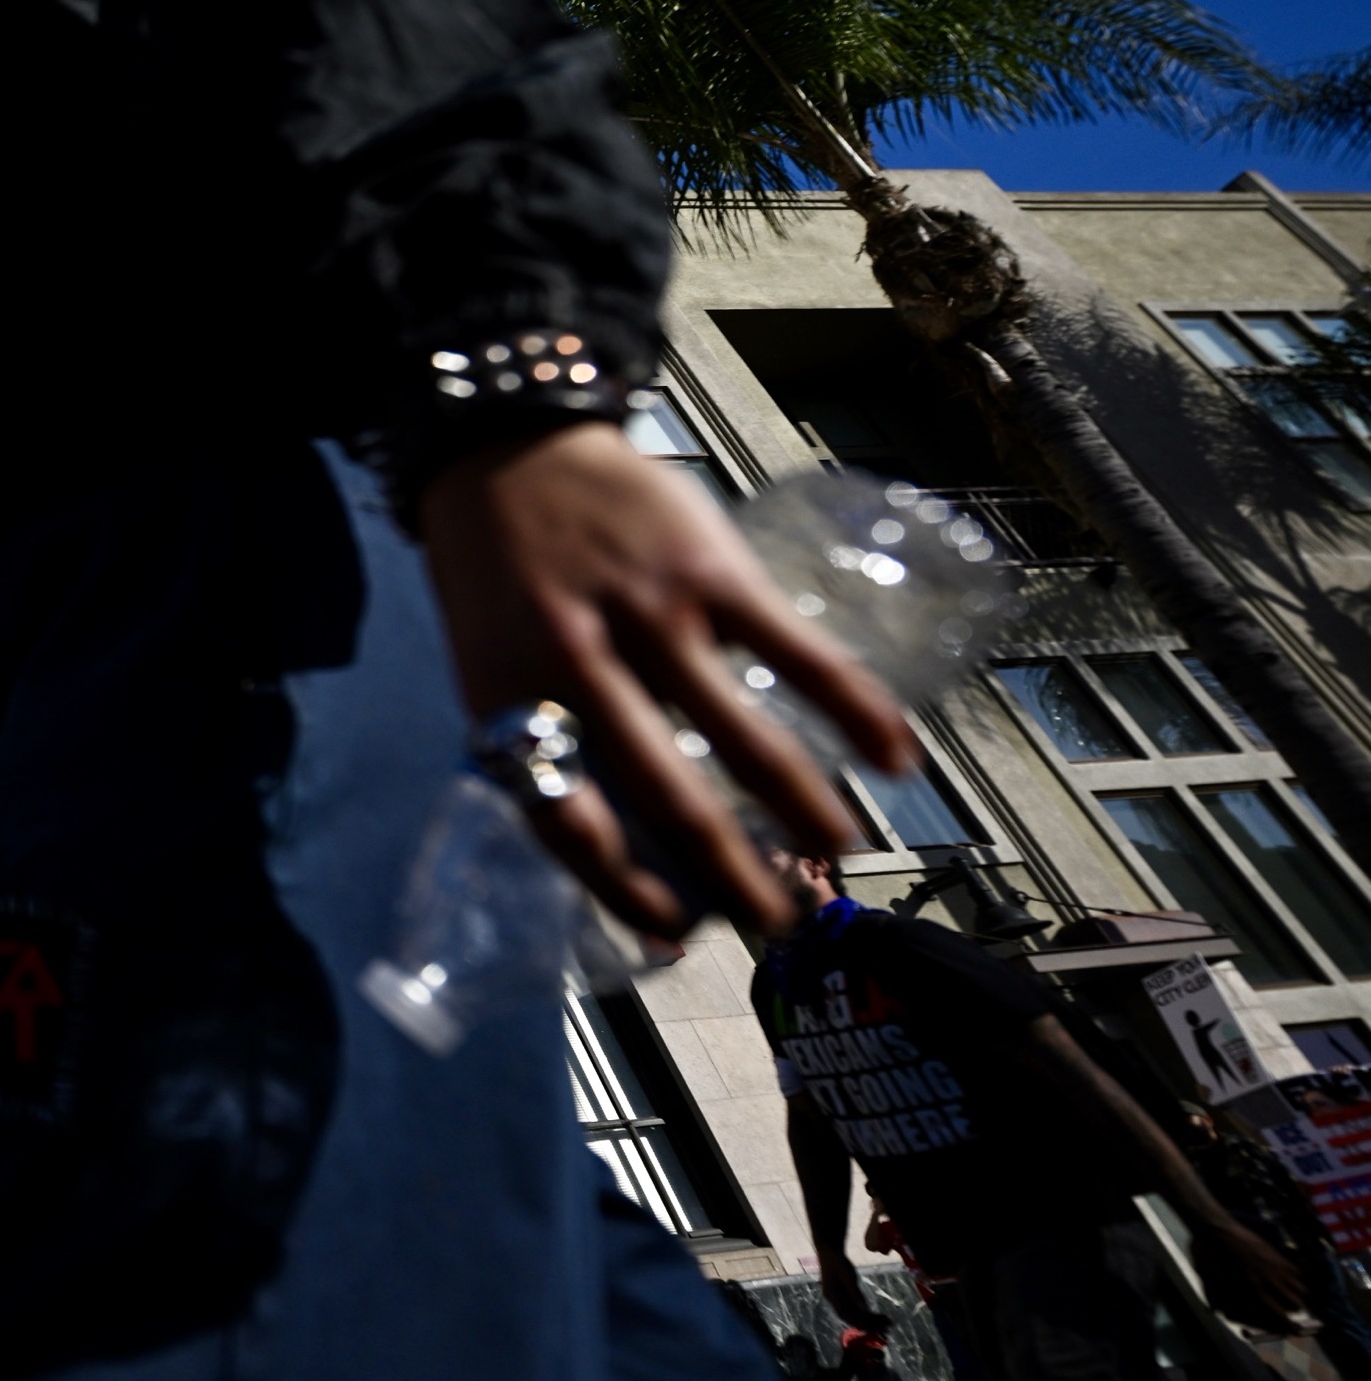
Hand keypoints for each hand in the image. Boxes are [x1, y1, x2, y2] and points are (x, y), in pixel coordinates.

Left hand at [419, 422, 909, 938]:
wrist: (507, 449)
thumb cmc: (498, 574)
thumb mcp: (487, 667)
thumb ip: (543, 745)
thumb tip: (615, 843)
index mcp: (513, 701)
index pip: (569, 822)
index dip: (624, 888)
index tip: (673, 931)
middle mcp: (583, 666)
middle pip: (670, 798)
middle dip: (733, 875)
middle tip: (777, 924)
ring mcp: (654, 616)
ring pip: (746, 740)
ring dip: (804, 811)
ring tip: (839, 854)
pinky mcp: (712, 570)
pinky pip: (799, 654)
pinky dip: (855, 713)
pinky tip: (894, 758)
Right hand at [815, 1255, 883, 1333]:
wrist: (830, 1252)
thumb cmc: (838, 1262)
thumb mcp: (847, 1275)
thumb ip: (855, 1292)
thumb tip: (864, 1309)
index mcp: (832, 1297)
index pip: (846, 1315)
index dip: (860, 1323)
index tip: (875, 1328)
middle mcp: (835, 1301)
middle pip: (852, 1318)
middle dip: (869, 1324)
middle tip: (887, 1328)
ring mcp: (840, 1300)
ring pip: (856, 1315)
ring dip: (871, 1321)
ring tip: (887, 1323)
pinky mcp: (846, 1297)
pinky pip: (857, 1309)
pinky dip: (868, 1314)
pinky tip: (879, 1316)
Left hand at [1211, 1220, 1306, 1316]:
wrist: (1215, 1226)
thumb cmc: (1207, 1253)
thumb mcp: (1206, 1278)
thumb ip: (1213, 1296)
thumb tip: (1214, 1309)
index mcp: (1252, 1289)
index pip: (1277, 1312)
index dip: (1287, 1324)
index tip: (1294, 1330)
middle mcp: (1269, 1280)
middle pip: (1295, 1302)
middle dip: (1294, 1309)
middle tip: (1288, 1309)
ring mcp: (1275, 1265)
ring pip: (1299, 1287)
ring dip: (1297, 1293)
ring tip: (1291, 1294)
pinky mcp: (1275, 1252)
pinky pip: (1295, 1269)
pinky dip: (1295, 1276)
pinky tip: (1288, 1276)